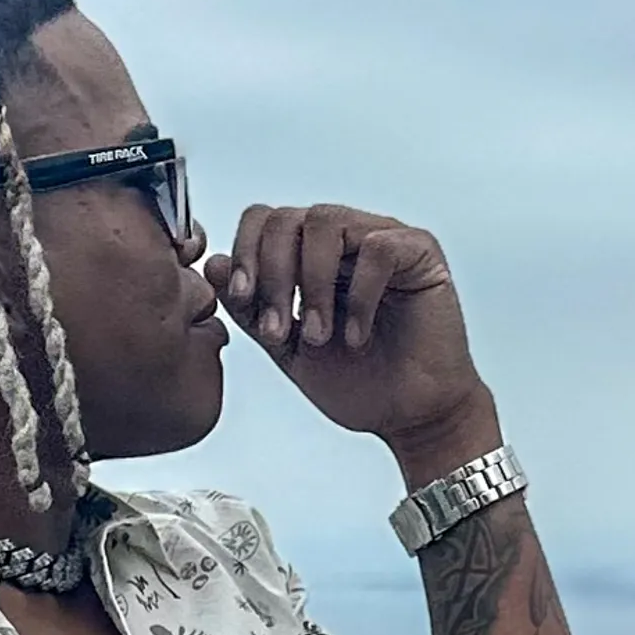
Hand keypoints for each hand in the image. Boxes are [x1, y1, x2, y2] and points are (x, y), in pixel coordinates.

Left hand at [205, 205, 494, 463]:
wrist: (409, 417)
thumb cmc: (359, 384)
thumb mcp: (288, 349)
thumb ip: (253, 309)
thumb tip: (215, 266)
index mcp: (310, 256)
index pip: (263, 221)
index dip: (245, 254)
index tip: (243, 301)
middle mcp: (344, 238)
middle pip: (287, 217)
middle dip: (271, 274)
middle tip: (279, 330)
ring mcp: (382, 239)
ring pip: (325, 222)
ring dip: (310, 284)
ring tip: (319, 336)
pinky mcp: (419, 252)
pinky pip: (378, 248)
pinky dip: (359, 294)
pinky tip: (357, 334)